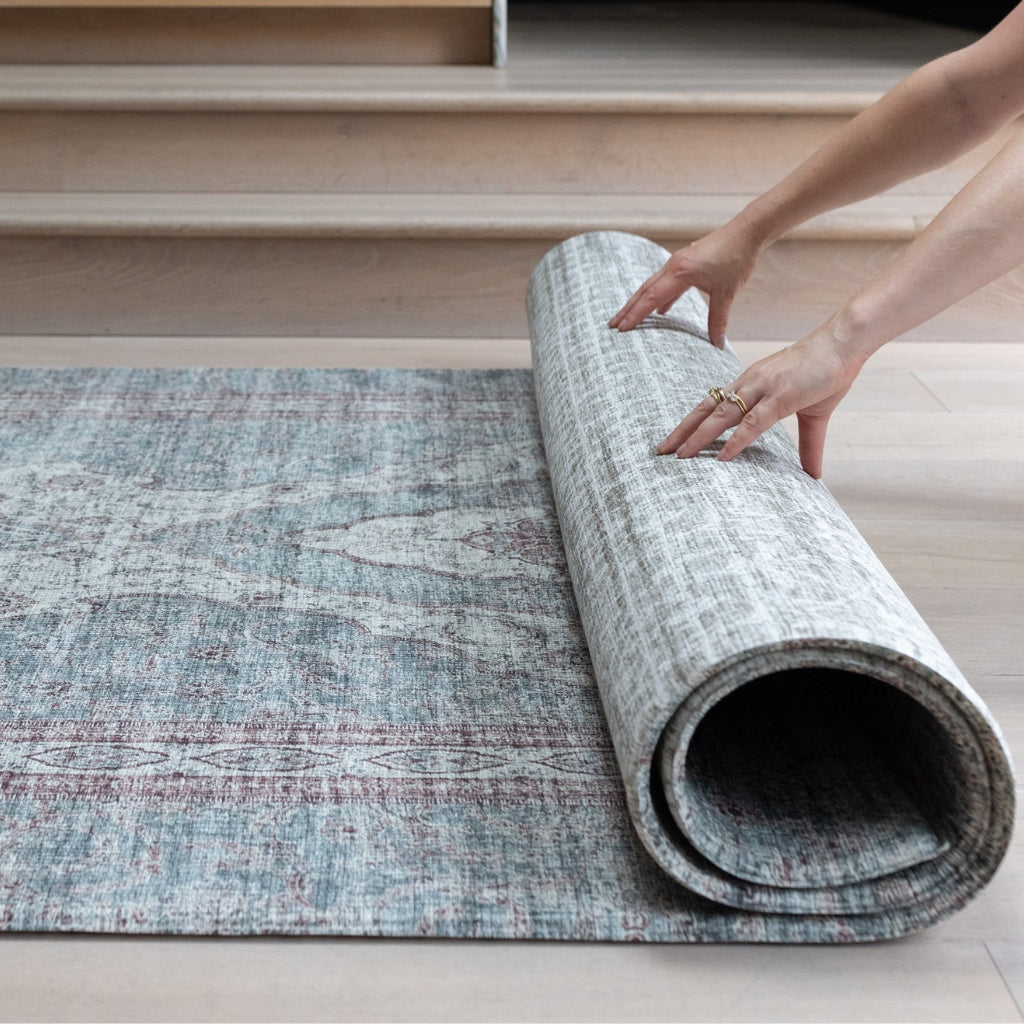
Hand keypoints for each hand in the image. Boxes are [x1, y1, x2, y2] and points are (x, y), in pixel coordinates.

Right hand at [608, 219, 761, 344]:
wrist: (746, 231)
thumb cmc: (737, 257)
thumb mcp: (727, 293)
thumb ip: (718, 320)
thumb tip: (717, 345)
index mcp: (680, 273)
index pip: (651, 298)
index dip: (635, 315)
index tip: (622, 329)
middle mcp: (673, 266)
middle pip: (644, 291)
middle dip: (627, 309)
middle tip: (612, 325)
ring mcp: (677, 263)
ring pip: (651, 286)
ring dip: (638, 302)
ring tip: (627, 317)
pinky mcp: (685, 263)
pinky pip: (665, 282)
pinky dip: (658, 296)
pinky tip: (660, 309)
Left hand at [658, 328, 864, 478]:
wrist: (846, 341)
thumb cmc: (827, 370)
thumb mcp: (814, 414)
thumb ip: (809, 445)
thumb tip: (813, 474)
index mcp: (750, 383)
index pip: (712, 404)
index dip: (692, 422)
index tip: (674, 440)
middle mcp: (749, 383)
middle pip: (706, 410)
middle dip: (682, 432)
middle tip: (661, 451)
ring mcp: (762, 388)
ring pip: (722, 416)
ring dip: (698, 437)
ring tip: (680, 457)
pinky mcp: (781, 396)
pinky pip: (753, 422)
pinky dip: (735, 440)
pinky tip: (721, 457)